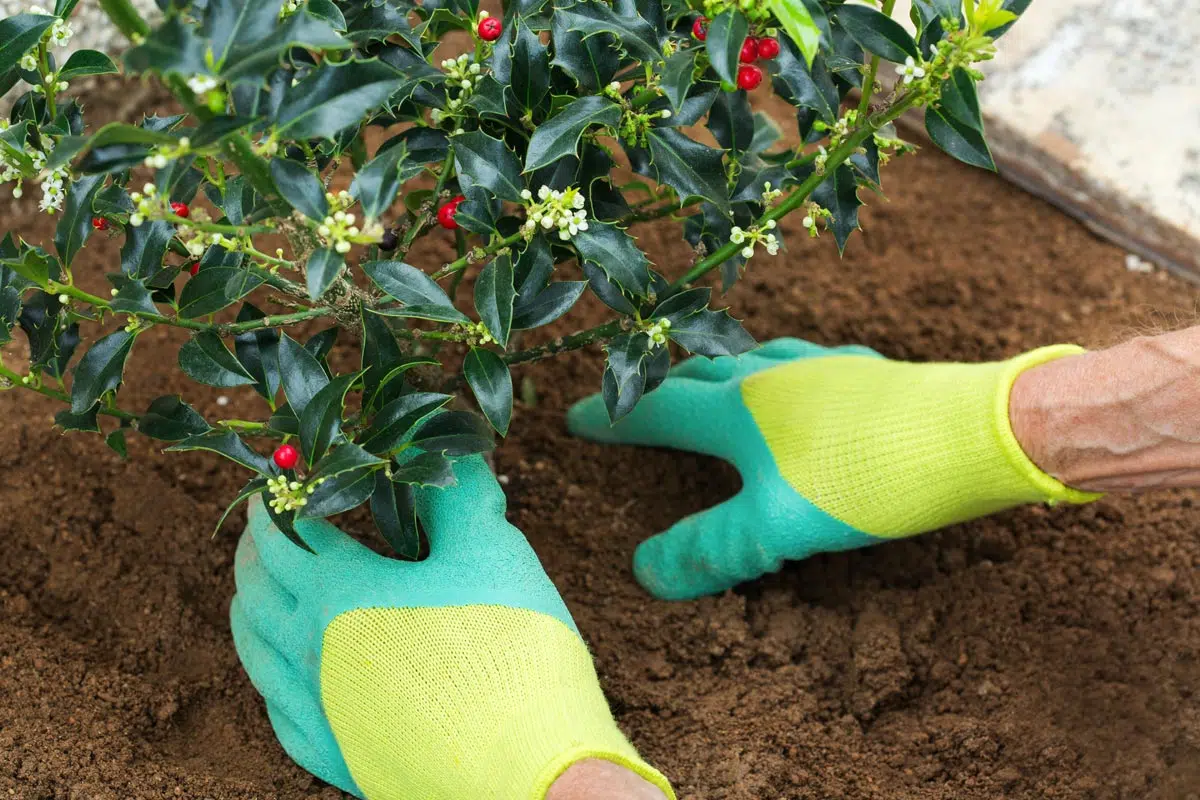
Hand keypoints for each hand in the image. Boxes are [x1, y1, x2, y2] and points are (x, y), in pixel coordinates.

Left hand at [230, 455, 672, 799]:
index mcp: (341, 590)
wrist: (530, 767)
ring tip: (252, 593)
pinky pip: (278, 712)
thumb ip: (457, 493)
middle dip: (255, 550)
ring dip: (248, 610)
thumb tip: (444, 446)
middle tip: (264, 528)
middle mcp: (312, 648)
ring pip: (257, 651)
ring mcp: (319, 709)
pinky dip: (270, 678)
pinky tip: (282, 676)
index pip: (288, 532)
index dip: (278, 499)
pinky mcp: (335, 757)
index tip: (278, 480)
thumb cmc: (510, 648)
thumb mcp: (490, 550)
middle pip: (258, 589)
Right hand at [568, 338, 1098, 599]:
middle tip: (637, 403)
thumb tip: (643, 572)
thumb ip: (709, 549)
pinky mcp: (865, 371)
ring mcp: (820, 367)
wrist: (972, 432)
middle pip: (699, 376)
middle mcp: (770, 376)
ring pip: (752, 360)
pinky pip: (803, 363)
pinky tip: (804, 384)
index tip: (577, 420)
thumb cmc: (865, 478)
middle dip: (660, 390)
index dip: (615, 420)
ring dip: (718, 373)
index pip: (658, 410)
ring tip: (710, 384)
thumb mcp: (776, 527)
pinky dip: (780, 373)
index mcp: (737, 409)